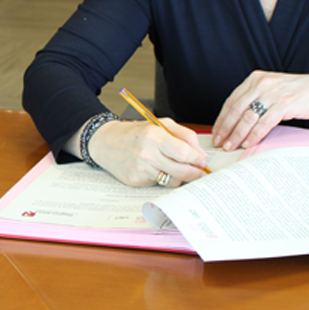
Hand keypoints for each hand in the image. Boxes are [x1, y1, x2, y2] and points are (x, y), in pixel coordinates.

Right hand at [85, 119, 208, 186]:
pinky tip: (157, 169)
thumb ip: (184, 135)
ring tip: (177, 168)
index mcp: (154, 136)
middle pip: (183, 171)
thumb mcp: (160, 124)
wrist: (105, 142)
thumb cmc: (135, 133)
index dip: (198, 160)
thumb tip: (200, 153)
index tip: (202, 161)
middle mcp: (147, 154)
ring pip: (173, 181)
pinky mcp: (135, 181)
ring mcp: (141, 169)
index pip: (185, 153)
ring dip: (180, 177)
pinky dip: (163, 178)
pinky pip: (159, 184)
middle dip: (195, 173)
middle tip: (199, 171)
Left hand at [212, 71, 308, 150]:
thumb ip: (253, 99)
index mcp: (254, 79)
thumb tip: (234, 122)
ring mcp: (272, 94)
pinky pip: (264, 123)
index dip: (222, 118)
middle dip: (226, 128)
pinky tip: (249, 143)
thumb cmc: (294, 92)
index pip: (231, 101)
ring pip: (248, 117)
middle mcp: (261, 84)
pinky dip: (254, 135)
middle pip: (236, 109)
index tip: (215, 132)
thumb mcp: (270, 89)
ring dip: (237, 134)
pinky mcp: (284, 104)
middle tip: (219, 142)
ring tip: (231, 146)